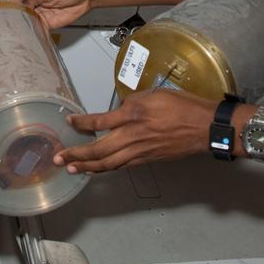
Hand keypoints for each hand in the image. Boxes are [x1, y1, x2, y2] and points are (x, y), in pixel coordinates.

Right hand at [9, 0, 91, 29]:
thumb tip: (22, 6)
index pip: (13, 0)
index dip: (7, 7)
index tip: (4, 14)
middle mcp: (32, 3)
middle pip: (17, 13)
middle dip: (13, 19)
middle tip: (9, 26)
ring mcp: (39, 13)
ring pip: (26, 22)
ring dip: (22, 27)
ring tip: (17, 32)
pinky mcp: (46, 23)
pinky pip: (36, 29)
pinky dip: (32, 33)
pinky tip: (29, 35)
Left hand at [55, 90, 214, 173]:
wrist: (204, 126)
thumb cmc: (183, 105)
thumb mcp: (154, 94)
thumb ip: (132, 103)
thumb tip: (119, 112)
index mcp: (133, 114)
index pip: (99, 121)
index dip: (81, 123)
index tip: (70, 122)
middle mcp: (133, 135)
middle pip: (98, 149)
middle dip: (76, 154)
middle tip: (58, 158)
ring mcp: (139, 150)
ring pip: (108, 163)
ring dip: (87, 167)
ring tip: (71, 169)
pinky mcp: (147, 159)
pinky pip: (121, 166)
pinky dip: (106, 169)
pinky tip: (96, 170)